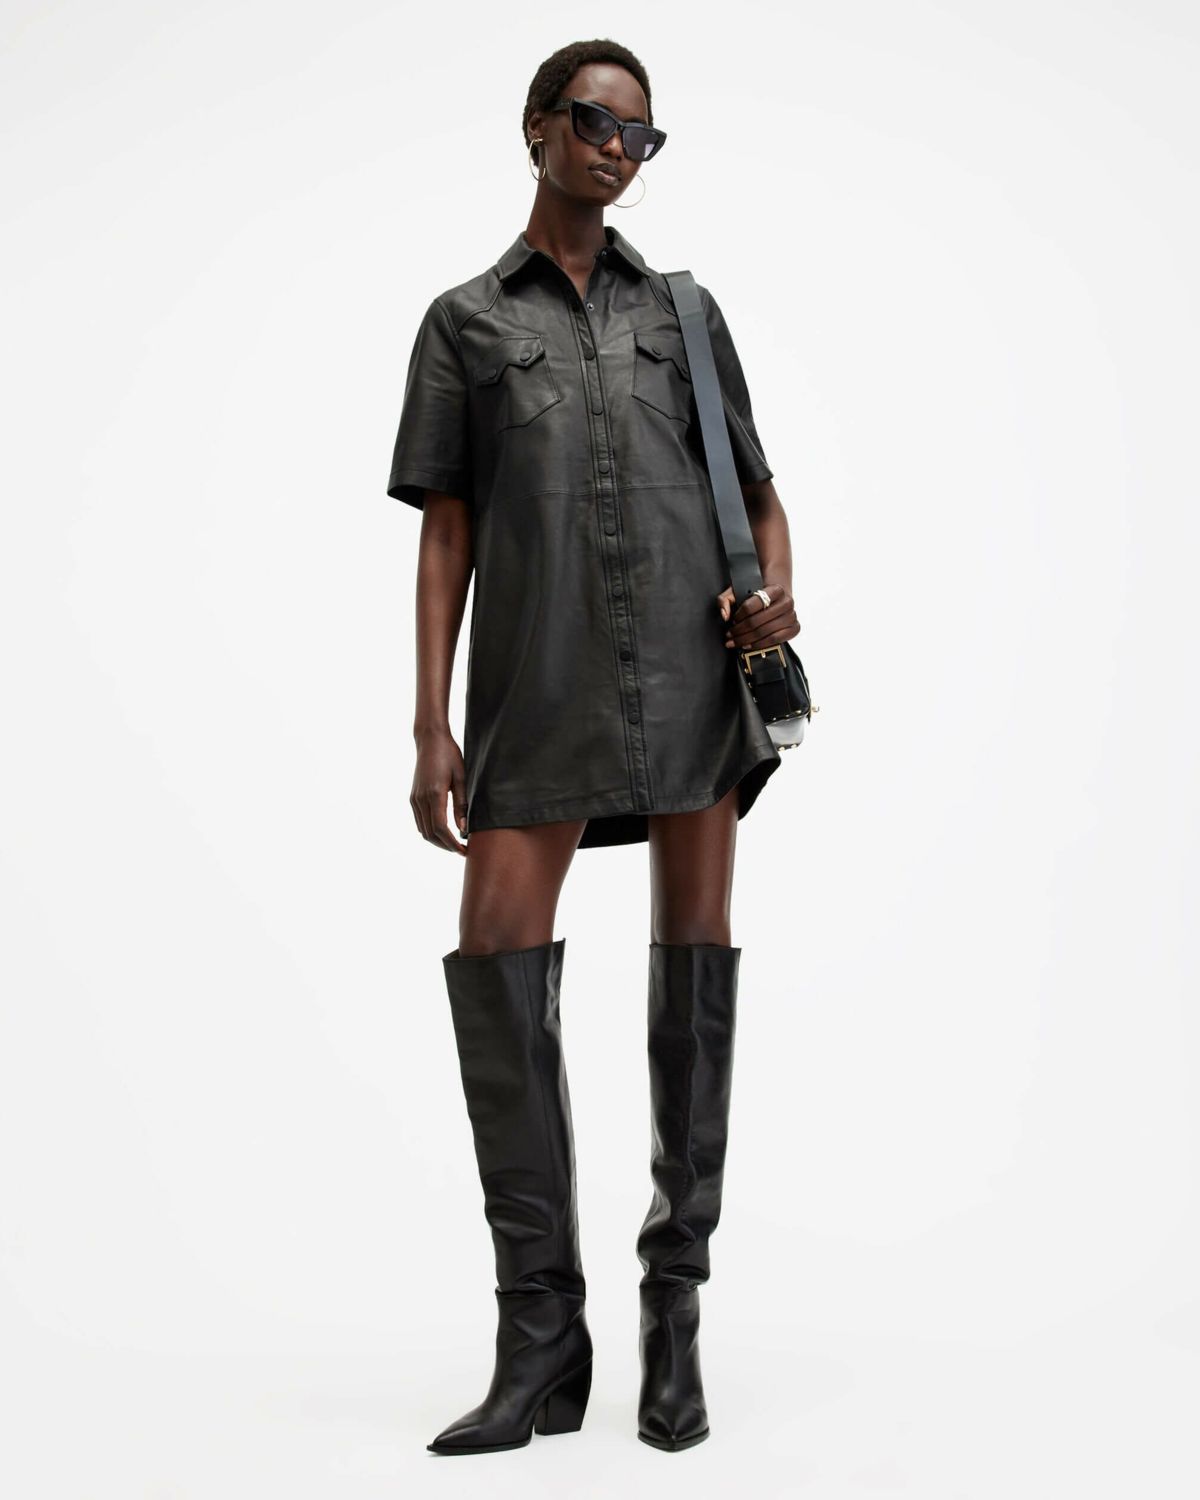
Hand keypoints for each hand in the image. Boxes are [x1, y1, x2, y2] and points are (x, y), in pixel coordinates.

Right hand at [411, 729, 468, 854]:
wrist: (430, 740)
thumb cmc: (449, 755)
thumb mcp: (461, 778)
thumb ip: (462, 805)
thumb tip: (463, 830)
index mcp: (434, 794)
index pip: (440, 828)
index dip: (452, 844)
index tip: (464, 850)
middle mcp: (421, 799)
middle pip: (430, 834)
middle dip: (445, 846)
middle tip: (462, 851)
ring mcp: (414, 799)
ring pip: (423, 830)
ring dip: (437, 841)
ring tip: (454, 844)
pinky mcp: (413, 797)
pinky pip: (419, 822)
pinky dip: (430, 831)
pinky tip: (443, 832)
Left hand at [716, 582, 800, 651]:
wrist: (778, 595)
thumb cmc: (759, 594)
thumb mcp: (740, 590)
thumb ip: (726, 599)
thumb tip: (724, 615)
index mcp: (776, 589)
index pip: (751, 605)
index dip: (738, 615)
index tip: (732, 620)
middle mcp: (787, 602)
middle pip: (756, 622)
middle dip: (739, 631)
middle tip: (730, 634)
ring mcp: (792, 616)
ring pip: (765, 633)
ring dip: (746, 640)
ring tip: (735, 641)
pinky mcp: (795, 628)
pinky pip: (776, 640)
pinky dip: (760, 645)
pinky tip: (749, 645)